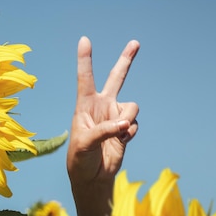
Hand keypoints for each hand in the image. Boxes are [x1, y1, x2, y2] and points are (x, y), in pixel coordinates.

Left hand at [67, 36, 138, 215]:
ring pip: (133, 107)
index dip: (85, 59)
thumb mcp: (84, 144)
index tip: (84, 39)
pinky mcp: (126, 128)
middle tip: (135, 42)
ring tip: (116, 133)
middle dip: (126, 60)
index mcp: (85, 105)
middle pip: (117, 78)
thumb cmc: (80, 158)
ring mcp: (115, 116)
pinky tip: (119, 143)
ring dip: (127, 120)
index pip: (85, 77)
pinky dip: (130, 134)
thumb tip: (125, 123)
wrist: (92, 176)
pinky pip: (135, 125)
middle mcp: (101, 106)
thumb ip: (104, 131)